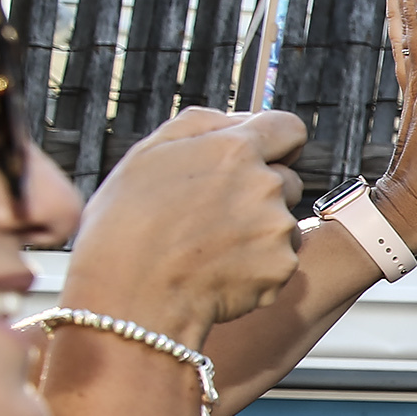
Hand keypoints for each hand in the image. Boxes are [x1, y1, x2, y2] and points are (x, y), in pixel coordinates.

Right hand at [64, 109, 304, 346]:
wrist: (131, 295)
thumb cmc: (128, 223)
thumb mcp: (149, 152)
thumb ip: (203, 125)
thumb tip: (240, 120)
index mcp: (234, 149)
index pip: (289, 129)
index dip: (276, 142)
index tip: (263, 156)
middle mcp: (266, 186)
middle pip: (286, 179)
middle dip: (259, 190)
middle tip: (212, 213)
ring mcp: (278, 230)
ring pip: (283, 222)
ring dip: (259, 230)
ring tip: (209, 245)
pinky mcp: (282, 269)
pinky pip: (279, 260)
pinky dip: (256, 265)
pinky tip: (218, 271)